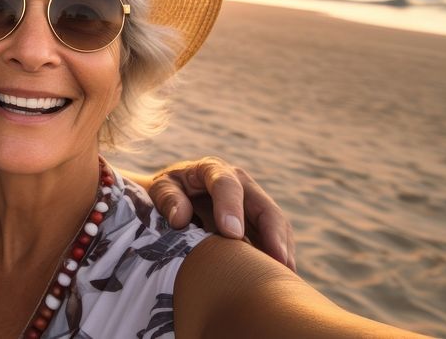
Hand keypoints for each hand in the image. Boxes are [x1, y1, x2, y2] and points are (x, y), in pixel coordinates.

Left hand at [148, 156, 295, 270]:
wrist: (178, 192)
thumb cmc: (169, 191)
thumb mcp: (161, 188)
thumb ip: (168, 199)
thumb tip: (180, 219)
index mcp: (212, 169)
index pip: (225, 184)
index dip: (230, 207)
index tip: (232, 234)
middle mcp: (239, 182)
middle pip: (263, 205)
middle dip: (272, 232)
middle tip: (276, 259)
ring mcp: (252, 201)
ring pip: (275, 222)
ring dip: (282, 247)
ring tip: (285, 274)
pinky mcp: (259, 219)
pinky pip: (275, 236)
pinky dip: (281, 254)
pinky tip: (282, 275)